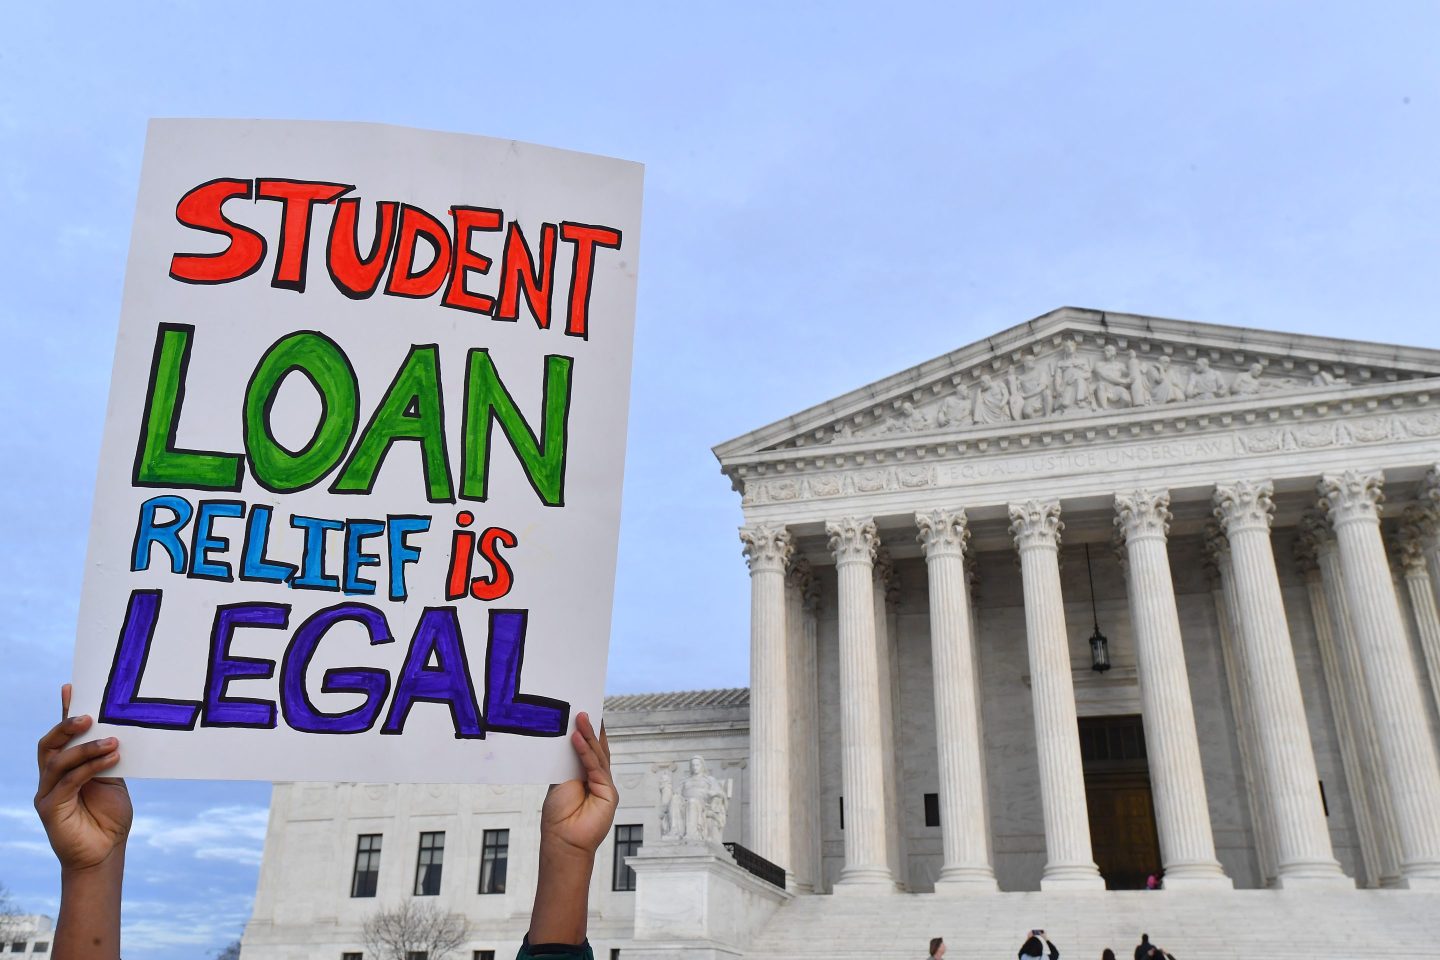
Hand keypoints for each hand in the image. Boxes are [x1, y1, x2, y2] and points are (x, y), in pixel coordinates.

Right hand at [35, 684, 131, 872]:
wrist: (105, 853)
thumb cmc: (109, 815)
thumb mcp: (112, 779)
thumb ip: (107, 757)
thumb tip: (115, 729)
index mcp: (65, 767)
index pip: (61, 736)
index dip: (64, 712)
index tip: (72, 687)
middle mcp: (51, 778)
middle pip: (49, 744)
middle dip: (66, 726)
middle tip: (89, 715)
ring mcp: (47, 793)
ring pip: (58, 761)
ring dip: (85, 748)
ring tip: (113, 741)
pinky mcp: (50, 809)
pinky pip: (68, 782)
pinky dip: (90, 768)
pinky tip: (111, 759)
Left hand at [539, 712, 616, 859]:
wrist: (563, 841)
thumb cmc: (558, 815)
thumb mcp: (561, 782)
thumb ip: (569, 763)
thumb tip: (569, 738)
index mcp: (586, 775)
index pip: (589, 749)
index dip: (588, 732)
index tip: (584, 712)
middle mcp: (598, 778)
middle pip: (597, 748)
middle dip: (591, 728)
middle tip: (583, 708)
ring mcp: (605, 785)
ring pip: (597, 755)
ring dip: (588, 735)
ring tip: (580, 717)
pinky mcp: (609, 792)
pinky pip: (595, 767)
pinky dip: (585, 752)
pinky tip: (576, 739)